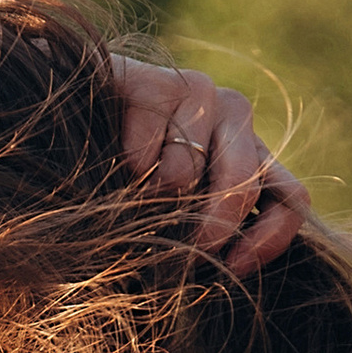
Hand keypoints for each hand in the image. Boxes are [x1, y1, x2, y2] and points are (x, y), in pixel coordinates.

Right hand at [113, 56, 310, 277]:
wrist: (61, 117)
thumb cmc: (121, 179)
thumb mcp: (172, 215)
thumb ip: (203, 232)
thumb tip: (226, 270)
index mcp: (249, 153)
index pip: (290, 198)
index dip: (269, 239)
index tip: (231, 269)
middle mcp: (234, 115)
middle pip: (245, 185)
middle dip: (210, 230)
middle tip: (178, 256)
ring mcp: (198, 92)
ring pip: (184, 175)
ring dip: (149, 201)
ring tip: (126, 196)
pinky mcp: (154, 81)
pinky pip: (144, 155)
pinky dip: (122, 173)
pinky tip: (108, 160)